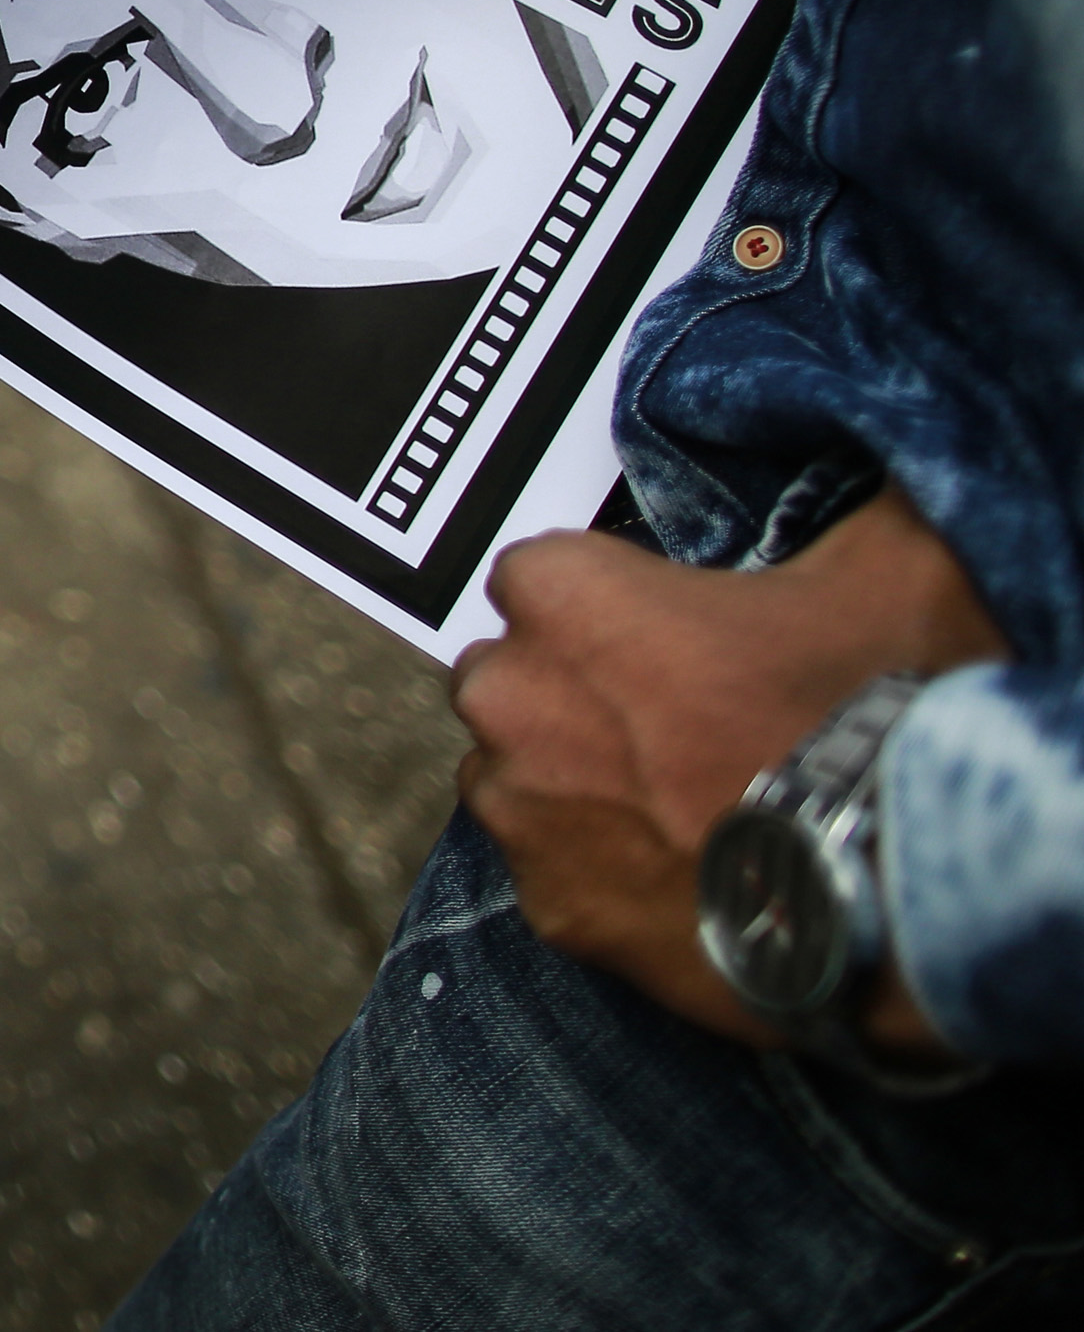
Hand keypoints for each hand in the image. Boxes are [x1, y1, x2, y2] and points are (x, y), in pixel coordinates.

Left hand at [453, 487, 1008, 1052]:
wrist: (890, 887)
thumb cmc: (870, 712)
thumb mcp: (888, 568)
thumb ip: (855, 515)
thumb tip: (887, 490)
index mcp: (559, 591)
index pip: (540, 578)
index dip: (606, 610)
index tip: (667, 642)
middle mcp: (505, 691)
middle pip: (515, 679)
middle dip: (575, 699)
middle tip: (681, 731)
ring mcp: (517, 807)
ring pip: (520, 779)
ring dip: (577, 789)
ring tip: (688, 810)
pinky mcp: (545, 906)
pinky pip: (555, 876)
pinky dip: (602, 878)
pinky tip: (687, 876)